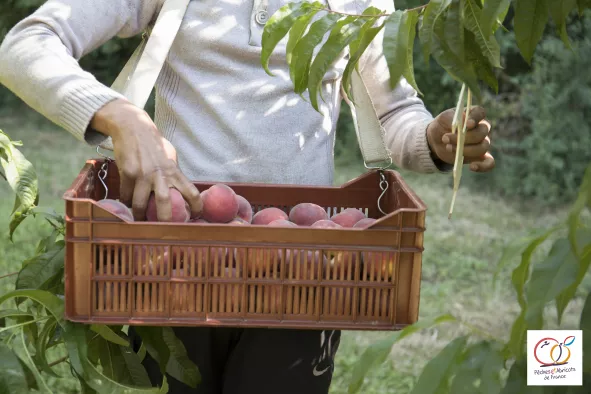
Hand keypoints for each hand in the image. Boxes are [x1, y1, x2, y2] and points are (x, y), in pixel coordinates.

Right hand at [91, 99, 201, 220]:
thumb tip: (181, 190)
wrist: (133, 127)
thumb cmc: (154, 144)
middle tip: (164, 231)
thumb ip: (174, 173)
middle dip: (165, 220)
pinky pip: (127, 195)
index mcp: (174, 171)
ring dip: (139, 216)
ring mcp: (143, 175)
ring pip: (140, 204)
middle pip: (165, 203)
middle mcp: (160, 174)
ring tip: (140, 221)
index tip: (197, 217)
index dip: (197, 207)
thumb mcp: (170, 157)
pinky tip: (127, 204)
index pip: (192, 192)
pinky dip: (127, 202)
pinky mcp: (128, 173)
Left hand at [426, 106, 494, 171]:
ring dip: (465, 150)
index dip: (475, 118)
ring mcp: (482, 143)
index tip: (467, 124)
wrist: (437, 140)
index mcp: (474, 115)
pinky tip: (472, 167)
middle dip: (464, 138)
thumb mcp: (443, 118)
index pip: (480, 113)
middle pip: (481, 133)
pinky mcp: (479, 157)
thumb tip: (463, 121)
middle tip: (445, 138)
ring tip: (448, 148)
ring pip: (482, 147)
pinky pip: (489, 162)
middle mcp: (482, 128)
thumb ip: (451, 118)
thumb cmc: (442, 125)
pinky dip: (483, 166)